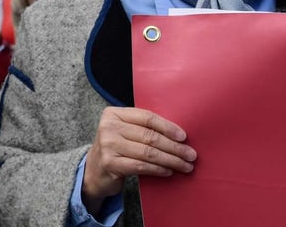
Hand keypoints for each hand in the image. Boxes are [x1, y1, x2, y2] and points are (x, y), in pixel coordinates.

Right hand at [81, 107, 195, 214]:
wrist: (94, 170)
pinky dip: (158, 169)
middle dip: (174, 147)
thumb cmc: (116, 148)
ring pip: (148, 152)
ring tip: (185, 165)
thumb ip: (142, 127)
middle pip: (149, 136)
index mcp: (113, 114)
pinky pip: (141, 166)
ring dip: (171, 160)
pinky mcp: (110, 163)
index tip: (184, 137)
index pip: (146, 117)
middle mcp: (109, 127)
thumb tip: (178, 134)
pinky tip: (169, 171)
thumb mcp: (124, 131)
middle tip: (191, 155)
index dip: (167, 127)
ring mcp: (108, 145)